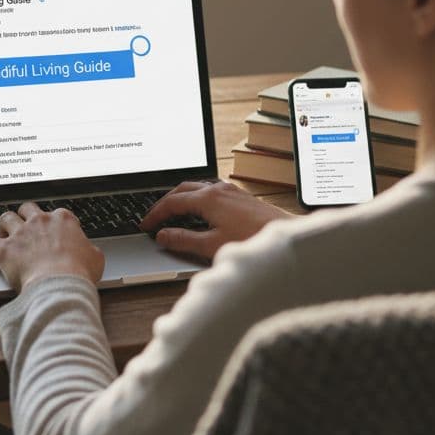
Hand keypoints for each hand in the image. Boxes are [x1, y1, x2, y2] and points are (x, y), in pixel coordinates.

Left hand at [0, 202, 104, 290]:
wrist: (59, 285)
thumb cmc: (78, 273)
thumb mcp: (95, 258)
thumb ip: (89, 249)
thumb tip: (90, 252)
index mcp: (63, 220)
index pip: (56, 213)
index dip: (53, 222)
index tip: (51, 229)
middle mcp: (40, 222)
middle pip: (28, 209)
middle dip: (25, 215)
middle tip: (24, 224)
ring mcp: (20, 234)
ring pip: (6, 218)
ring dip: (4, 224)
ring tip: (3, 231)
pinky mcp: (5, 249)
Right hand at [140, 180, 291, 260]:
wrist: (288, 238)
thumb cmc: (253, 242)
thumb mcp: (212, 245)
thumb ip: (184, 240)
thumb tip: (163, 236)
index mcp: (208, 199)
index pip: (172, 202)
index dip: (155, 214)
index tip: (145, 225)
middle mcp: (219, 190)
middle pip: (182, 190)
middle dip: (165, 202)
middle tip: (154, 217)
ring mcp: (231, 191)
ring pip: (198, 189)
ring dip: (181, 199)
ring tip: (172, 214)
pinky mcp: (241, 198)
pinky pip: (211, 192)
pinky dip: (197, 200)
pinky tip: (200, 213)